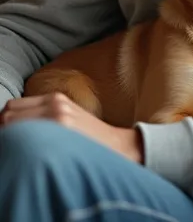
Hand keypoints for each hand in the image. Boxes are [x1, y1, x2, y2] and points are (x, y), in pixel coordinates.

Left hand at [0, 93, 143, 163]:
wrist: (119, 146)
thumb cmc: (92, 137)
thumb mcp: (69, 114)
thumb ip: (45, 113)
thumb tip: (13, 123)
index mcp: (55, 98)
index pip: (13, 106)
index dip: (5, 122)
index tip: (8, 135)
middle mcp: (54, 106)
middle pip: (8, 114)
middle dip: (3, 129)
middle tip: (8, 144)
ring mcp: (57, 120)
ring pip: (11, 125)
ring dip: (8, 138)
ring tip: (16, 151)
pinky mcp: (61, 134)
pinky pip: (25, 139)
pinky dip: (17, 147)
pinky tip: (26, 156)